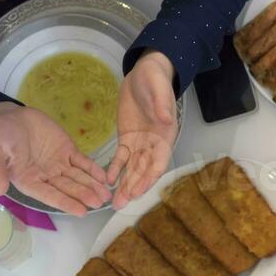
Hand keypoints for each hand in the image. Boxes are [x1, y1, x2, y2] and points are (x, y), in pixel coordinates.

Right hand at [0, 103, 110, 215]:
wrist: (9, 116)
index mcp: (28, 181)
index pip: (49, 196)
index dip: (65, 203)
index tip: (81, 211)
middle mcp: (46, 176)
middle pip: (68, 188)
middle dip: (84, 195)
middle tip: (100, 203)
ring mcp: (58, 164)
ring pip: (78, 177)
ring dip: (92, 186)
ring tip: (107, 194)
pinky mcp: (66, 151)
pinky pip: (82, 162)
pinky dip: (93, 169)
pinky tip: (104, 177)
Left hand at [108, 51, 178, 209]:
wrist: (144, 72)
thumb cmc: (155, 78)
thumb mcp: (158, 88)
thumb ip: (162, 104)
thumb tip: (167, 119)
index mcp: (165, 135)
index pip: (159, 162)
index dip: (149, 177)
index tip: (138, 190)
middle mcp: (154, 144)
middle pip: (144, 170)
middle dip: (133, 188)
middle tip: (121, 204)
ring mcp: (140, 143)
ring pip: (132, 169)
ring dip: (124, 185)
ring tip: (114, 201)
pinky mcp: (127, 139)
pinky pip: (121, 158)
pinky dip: (115, 169)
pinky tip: (107, 181)